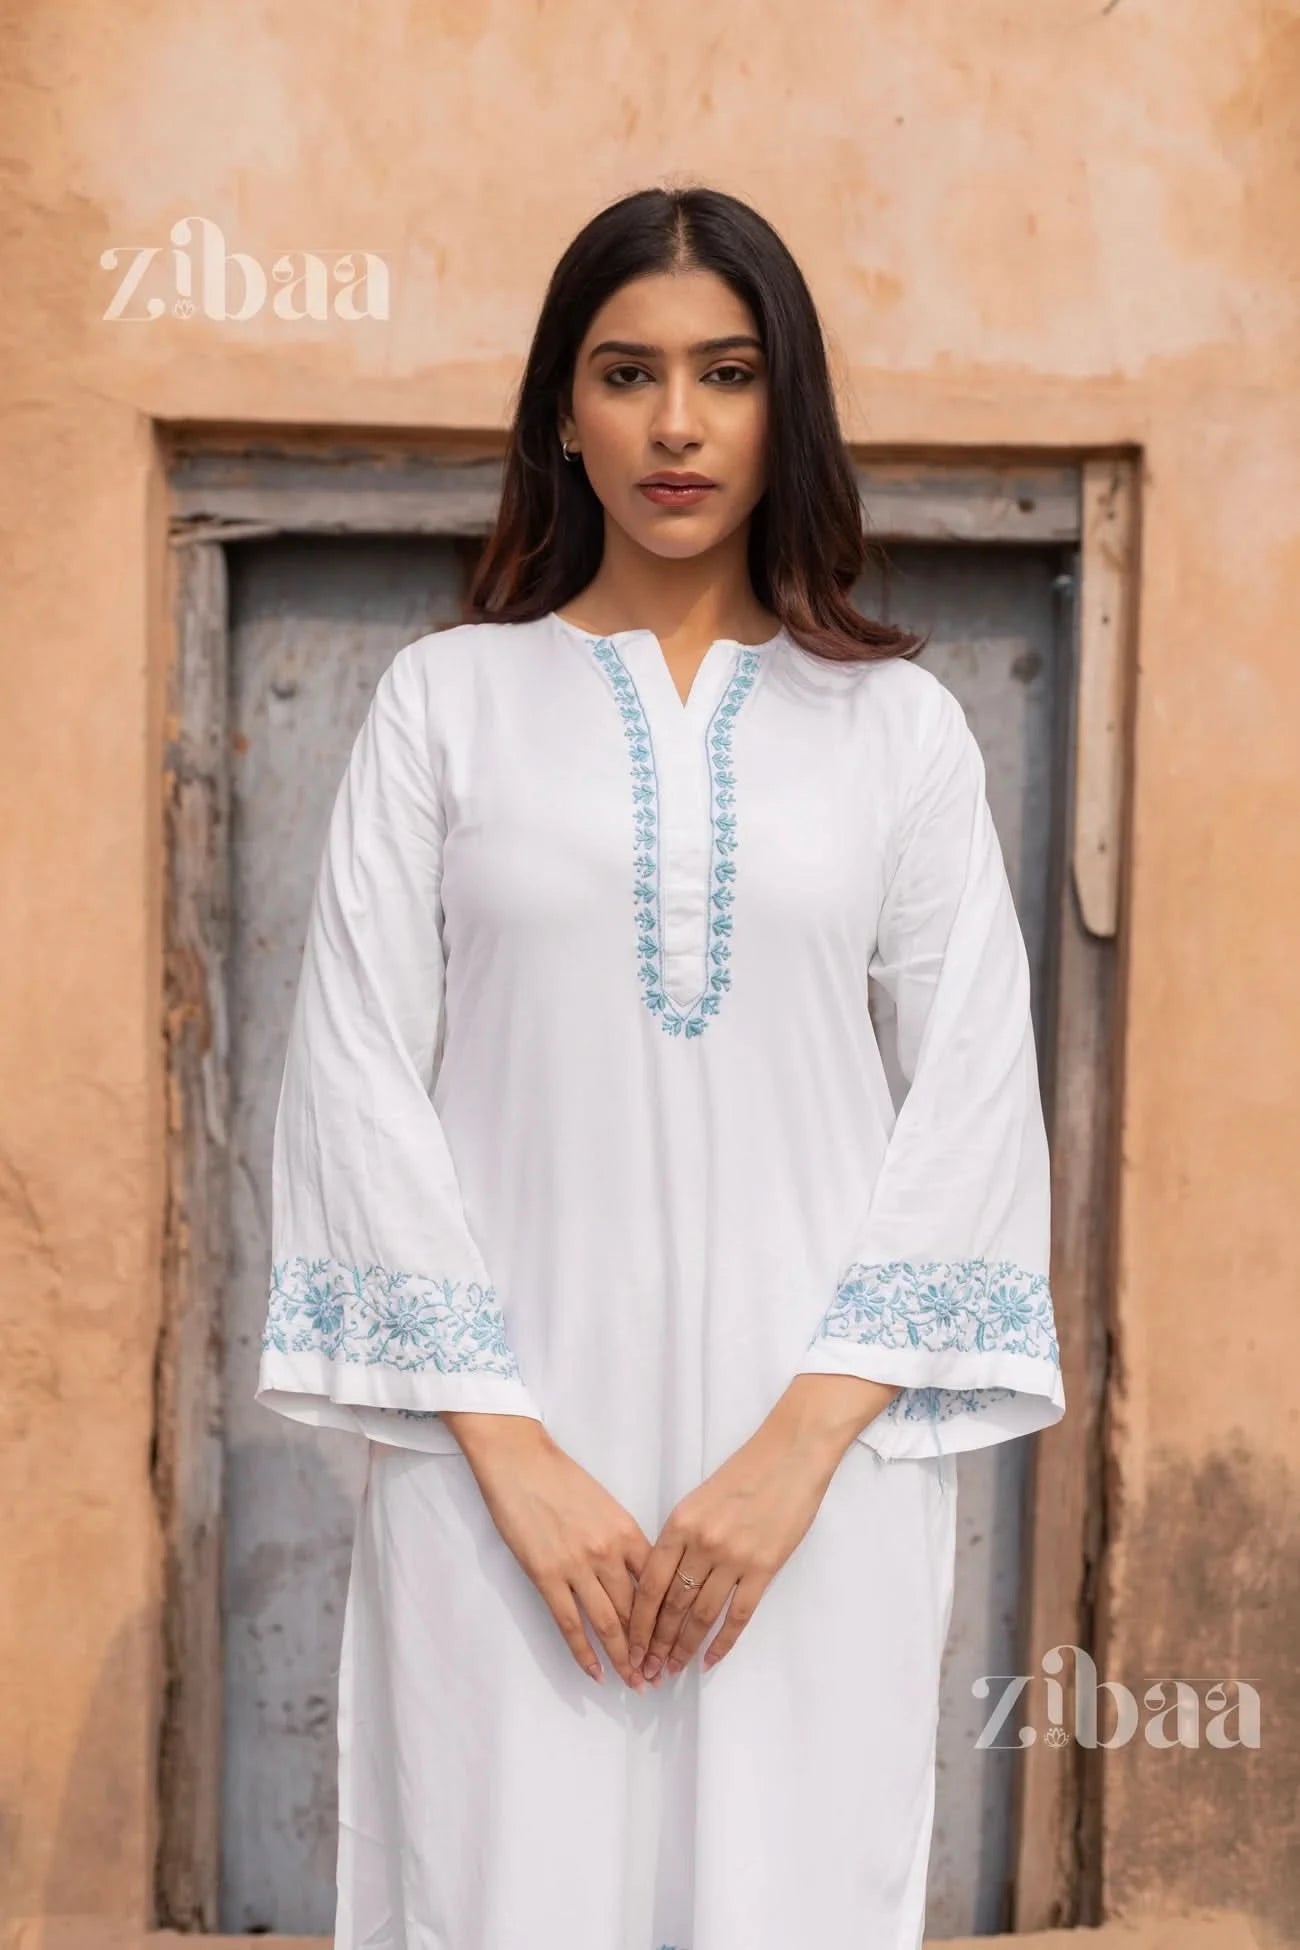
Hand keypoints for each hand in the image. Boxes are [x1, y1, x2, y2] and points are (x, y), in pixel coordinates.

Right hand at [440, 1412, 655, 1692]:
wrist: (520, 1462)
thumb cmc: (561, 1479)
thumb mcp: (605, 1506)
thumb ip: (621, 1540)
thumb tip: (635, 1576)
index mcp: (627, 1532)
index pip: (657, 1585)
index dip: (669, 1618)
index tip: (677, 1641)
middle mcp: (608, 1552)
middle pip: (636, 1610)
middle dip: (650, 1646)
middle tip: (660, 1674)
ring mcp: (577, 1566)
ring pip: (608, 1623)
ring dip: (623, 1657)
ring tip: (635, 1683)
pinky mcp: (546, 1576)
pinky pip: (570, 1623)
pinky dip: (584, 1652)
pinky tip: (596, 1673)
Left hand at [624, 1422, 835, 1681]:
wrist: (790, 1456)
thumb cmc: (744, 1472)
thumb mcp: (698, 1500)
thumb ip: (681, 1537)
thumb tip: (664, 1579)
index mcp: (680, 1524)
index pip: (650, 1585)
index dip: (638, 1622)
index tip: (630, 1647)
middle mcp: (701, 1544)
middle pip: (672, 1606)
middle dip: (656, 1643)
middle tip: (646, 1671)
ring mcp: (733, 1558)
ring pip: (701, 1615)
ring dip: (685, 1647)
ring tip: (672, 1670)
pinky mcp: (764, 1568)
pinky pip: (738, 1614)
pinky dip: (723, 1641)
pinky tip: (710, 1660)